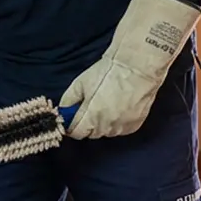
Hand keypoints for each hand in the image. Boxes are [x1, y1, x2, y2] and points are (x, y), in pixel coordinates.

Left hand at [60, 0, 200, 139]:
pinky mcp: (136, 124)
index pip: (76, 132)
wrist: (138, 66)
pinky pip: (122, 129)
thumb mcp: (81, 83)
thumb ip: (69, 100)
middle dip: (88, 123)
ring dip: (103, 124)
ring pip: (107, 132)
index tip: (73, 117)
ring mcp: (123, 126)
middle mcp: (107, 126)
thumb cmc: (108, 72)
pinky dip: (118, 123)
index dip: (72, 125)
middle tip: (91, 107)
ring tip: (107, 105)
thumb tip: (63, 111)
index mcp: (91, 117)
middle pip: (92, 133)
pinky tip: (119, 108)